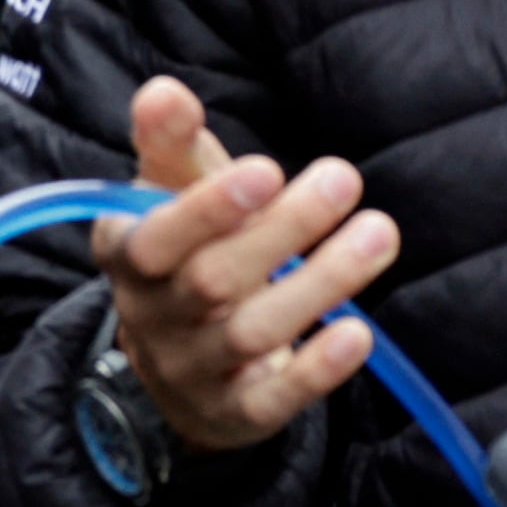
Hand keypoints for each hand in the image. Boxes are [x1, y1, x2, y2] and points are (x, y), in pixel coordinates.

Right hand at [94, 75, 399, 452]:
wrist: (177, 362)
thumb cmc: (185, 249)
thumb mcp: (169, 193)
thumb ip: (169, 143)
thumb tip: (165, 93)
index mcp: (128, 256)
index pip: (153, 239)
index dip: (206, 210)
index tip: (266, 169)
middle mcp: (153, 318)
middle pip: (212, 281)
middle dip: (282, 230)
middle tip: (342, 178)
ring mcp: (193, 371)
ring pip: (252, 334)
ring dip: (320, 283)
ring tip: (378, 234)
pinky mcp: (238, 413)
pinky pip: (274, 399)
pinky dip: (317, 370)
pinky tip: (358, 332)